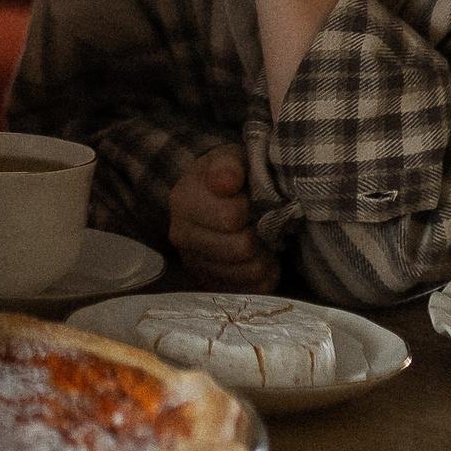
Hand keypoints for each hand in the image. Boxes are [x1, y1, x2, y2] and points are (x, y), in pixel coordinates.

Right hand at [166, 144, 277, 291]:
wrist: (218, 197)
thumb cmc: (231, 175)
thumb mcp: (232, 158)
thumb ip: (229, 164)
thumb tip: (225, 182)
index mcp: (183, 201)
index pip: (231, 217)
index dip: (254, 208)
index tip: (257, 198)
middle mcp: (182, 237)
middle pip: (240, 249)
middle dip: (262, 234)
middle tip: (268, 222)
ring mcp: (195, 265)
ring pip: (248, 274)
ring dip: (266, 256)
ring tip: (266, 238)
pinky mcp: (212, 285)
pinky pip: (251, 292)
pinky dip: (266, 276)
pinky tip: (263, 257)